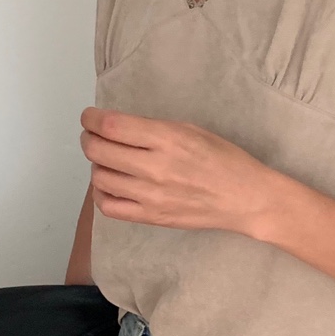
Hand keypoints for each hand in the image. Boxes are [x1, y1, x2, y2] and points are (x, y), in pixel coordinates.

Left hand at [79, 106, 277, 236]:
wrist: (245, 199)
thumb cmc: (225, 161)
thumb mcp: (192, 130)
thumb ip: (154, 128)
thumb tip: (119, 128)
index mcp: (168, 139)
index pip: (111, 125)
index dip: (91, 119)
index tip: (89, 118)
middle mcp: (156, 167)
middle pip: (98, 151)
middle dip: (89, 139)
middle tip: (92, 137)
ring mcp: (152, 195)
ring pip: (100, 178)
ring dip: (96, 166)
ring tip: (107, 162)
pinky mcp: (152, 217)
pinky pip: (109, 207)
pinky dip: (101, 194)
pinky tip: (110, 186)